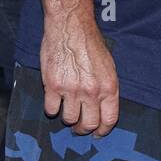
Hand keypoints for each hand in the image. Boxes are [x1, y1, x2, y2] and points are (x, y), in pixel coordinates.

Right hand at [41, 10, 119, 136]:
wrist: (70, 27)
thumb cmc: (90, 43)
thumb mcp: (108, 65)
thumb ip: (106, 87)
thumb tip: (103, 108)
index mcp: (109, 86)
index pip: (109, 119)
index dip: (102, 130)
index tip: (97, 133)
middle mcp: (92, 91)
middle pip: (88, 124)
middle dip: (84, 128)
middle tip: (80, 126)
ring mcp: (72, 90)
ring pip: (69, 119)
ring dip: (68, 117)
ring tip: (67, 107)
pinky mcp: (53, 86)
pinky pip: (51, 109)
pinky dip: (52, 107)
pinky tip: (55, 99)